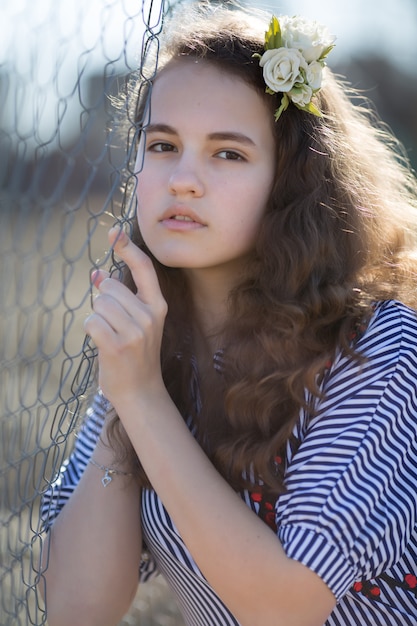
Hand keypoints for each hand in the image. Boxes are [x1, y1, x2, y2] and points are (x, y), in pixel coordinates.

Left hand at [84, 227, 167, 409]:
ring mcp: (135, 331)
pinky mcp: (117, 345)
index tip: (115, 232)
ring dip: (97, 317)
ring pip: (99, 303)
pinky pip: (92, 321)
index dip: (128, 248)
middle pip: (110, 287)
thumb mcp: (137, 322)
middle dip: (103, 301)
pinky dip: (91, 330)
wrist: (141, 390)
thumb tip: (98, 273)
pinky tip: (102, 343)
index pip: (144, 269)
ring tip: (110, 336)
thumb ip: (122, 297)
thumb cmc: (135, 353)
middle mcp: (149, 316)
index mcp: (157, 306)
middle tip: (114, 324)